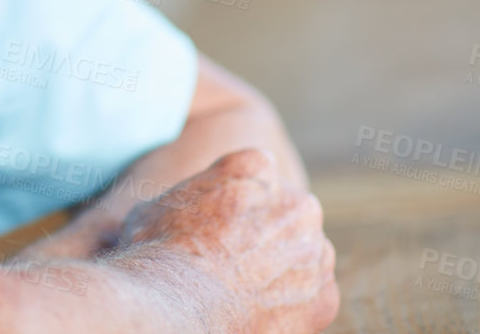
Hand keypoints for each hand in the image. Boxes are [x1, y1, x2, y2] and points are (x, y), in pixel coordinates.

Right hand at [114, 148, 338, 332]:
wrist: (174, 304)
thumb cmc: (155, 250)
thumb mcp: (157, 203)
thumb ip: (189, 199)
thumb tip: (176, 213)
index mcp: (255, 167)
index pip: (256, 175)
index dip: (234, 202)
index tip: (217, 224)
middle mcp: (297, 203)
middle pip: (288, 215)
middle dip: (266, 234)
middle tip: (231, 259)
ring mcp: (315, 251)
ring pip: (303, 258)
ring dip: (282, 270)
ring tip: (239, 290)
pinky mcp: (325, 297)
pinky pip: (311, 299)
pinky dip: (289, 307)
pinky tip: (253, 312)